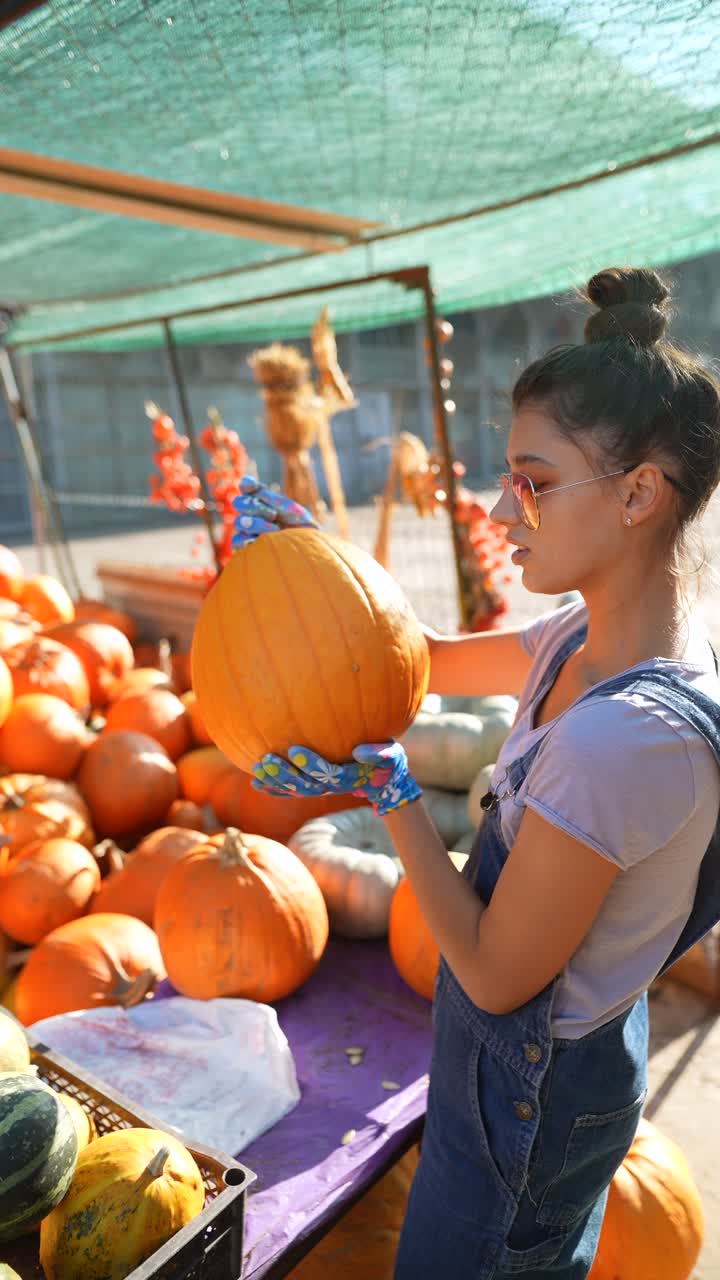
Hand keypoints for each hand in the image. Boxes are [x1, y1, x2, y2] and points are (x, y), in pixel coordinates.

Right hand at [232, 476, 317, 548]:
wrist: (308, 549)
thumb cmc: (302, 528)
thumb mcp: (290, 510)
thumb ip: (271, 499)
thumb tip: (250, 487)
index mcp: (262, 501)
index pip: (247, 488)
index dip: (247, 485)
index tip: (255, 486)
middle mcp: (252, 514)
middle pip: (239, 503)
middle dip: (255, 506)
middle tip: (274, 514)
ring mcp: (248, 531)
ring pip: (239, 522)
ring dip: (256, 523)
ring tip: (275, 529)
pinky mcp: (246, 548)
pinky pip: (237, 541)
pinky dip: (247, 539)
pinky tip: (260, 540)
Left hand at [252, 742, 421, 817]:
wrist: (384, 781)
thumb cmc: (388, 762)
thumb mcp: (391, 756)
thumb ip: (379, 753)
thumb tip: (357, 751)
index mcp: (350, 777)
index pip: (328, 773)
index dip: (311, 764)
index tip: (294, 750)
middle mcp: (333, 786)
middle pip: (306, 785)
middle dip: (285, 774)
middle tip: (267, 760)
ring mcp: (323, 788)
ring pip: (296, 790)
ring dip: (276, 781)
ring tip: (258, 768)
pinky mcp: (315, 787)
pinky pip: (292, 792)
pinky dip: (274, 789)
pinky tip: (256, 782)